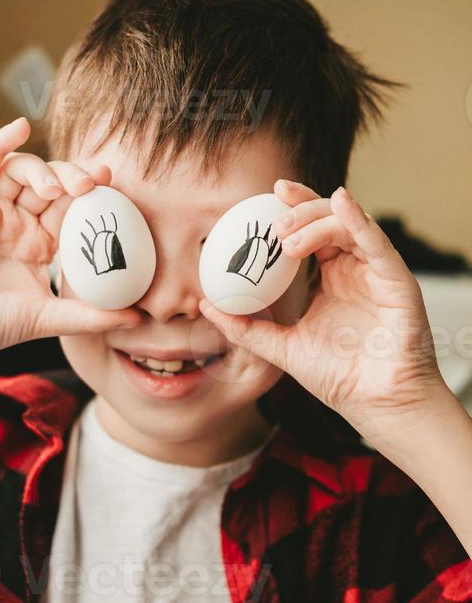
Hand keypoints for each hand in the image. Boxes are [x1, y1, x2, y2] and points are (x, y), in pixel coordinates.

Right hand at [0, 118, 140, 363]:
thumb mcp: (49, 319)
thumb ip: (92, 316)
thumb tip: (139, 319)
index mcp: (40, 243)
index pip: (72, 209)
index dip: (93, 194)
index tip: (115, 186)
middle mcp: (17, 222)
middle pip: (51, 184)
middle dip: (74, 176)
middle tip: (95, 180)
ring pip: (20, 172)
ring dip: (42, 171)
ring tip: (56, 188)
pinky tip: (19, 128)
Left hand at [199, 180, 447, 443]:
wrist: (373, 405)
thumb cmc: (339, 377)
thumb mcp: (281, 347)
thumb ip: (246, 327)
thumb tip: (206, 306)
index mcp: (331, 278)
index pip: (311, 232)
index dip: (293, 209)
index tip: (265, 197)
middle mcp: (355, 269)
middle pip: (330, 220)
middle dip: (301, 209)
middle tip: (273, 220)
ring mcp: (377, 273)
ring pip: (350, 225)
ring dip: (317, 221)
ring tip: (287, 237)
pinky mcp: (397, 281)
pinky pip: (377, 242)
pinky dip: (358, 220)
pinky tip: (341, 203)